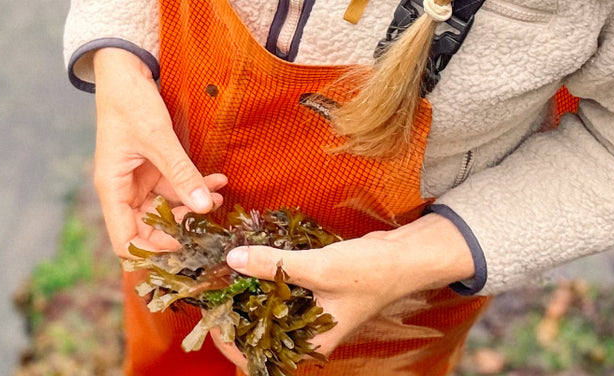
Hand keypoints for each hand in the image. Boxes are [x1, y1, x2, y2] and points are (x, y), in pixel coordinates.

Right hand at [92, 47, 225, 254]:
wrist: (125, 70)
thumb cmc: (130, 101)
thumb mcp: (158, 137)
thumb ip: (181, 172)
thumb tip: (203, 207)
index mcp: (113, 188)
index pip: (126, 241)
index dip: (153, 252)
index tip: (185, 247)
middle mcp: (122, 189)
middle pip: (146, 230)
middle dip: (179, 230)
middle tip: (209, 229)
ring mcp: (137, 178)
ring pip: (165, 208)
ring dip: (191, 205)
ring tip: (219, 197)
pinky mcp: (150, 166)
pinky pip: (173, 185)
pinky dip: (193, 184)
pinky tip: (216, 180)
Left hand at [211, 213, 475, 368]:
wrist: (400, 257)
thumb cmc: (367, 273)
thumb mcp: (317, 268)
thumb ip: (274, 265)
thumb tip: (233, 259)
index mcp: (311, 341)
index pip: (262, 357)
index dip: (234, 344)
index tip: (213, 319)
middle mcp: (308, 330)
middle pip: (262, 331)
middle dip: (236, 312)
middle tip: (213, 288)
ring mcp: (310, 310)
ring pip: (269, 307)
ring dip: (249, 291)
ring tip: (225, 270)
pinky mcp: (312, 289)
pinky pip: (282, 287)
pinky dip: (267, 275)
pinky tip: (252, 257)